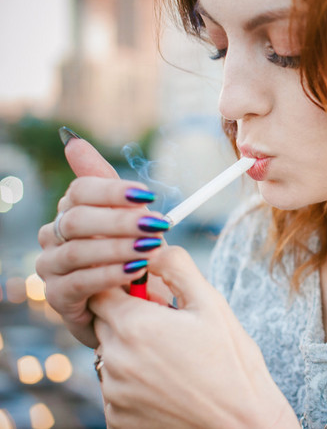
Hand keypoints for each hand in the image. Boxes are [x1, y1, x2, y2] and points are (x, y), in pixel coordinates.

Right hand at [35, 138, 170, 347]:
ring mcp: (52, 267)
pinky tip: (135, 272)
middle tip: (156, 225)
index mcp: (71, 211)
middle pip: (78, 219)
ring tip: (150, 249)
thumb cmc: (130, 255)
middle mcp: (54, 236)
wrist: (133, 305)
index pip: (81, 191)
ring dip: (118, 248)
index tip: (148, 196)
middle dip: (121, 220)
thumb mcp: (128, 218)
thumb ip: (107, 184)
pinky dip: (109, 275)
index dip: (114, 191)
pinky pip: (80, 282)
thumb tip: (71, 140)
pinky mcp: (58, 298)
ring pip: (78, 250)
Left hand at [90, 247, 298, 427]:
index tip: (150, 294)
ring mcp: (113, 394)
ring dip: (133, 352)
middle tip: (170, 329)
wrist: (242, 423)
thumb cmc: (233, 362)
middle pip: (106, 324)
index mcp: (134, 325)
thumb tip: (154, 246)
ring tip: (176, 361)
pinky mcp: (116, 419)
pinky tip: (169, 385)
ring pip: (111, 357)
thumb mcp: (211, 305)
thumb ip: (177, 267)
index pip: (103, 290)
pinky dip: (136, 384)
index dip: (125, 288)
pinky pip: (117, 390)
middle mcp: (114, 359)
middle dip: (131, 319)